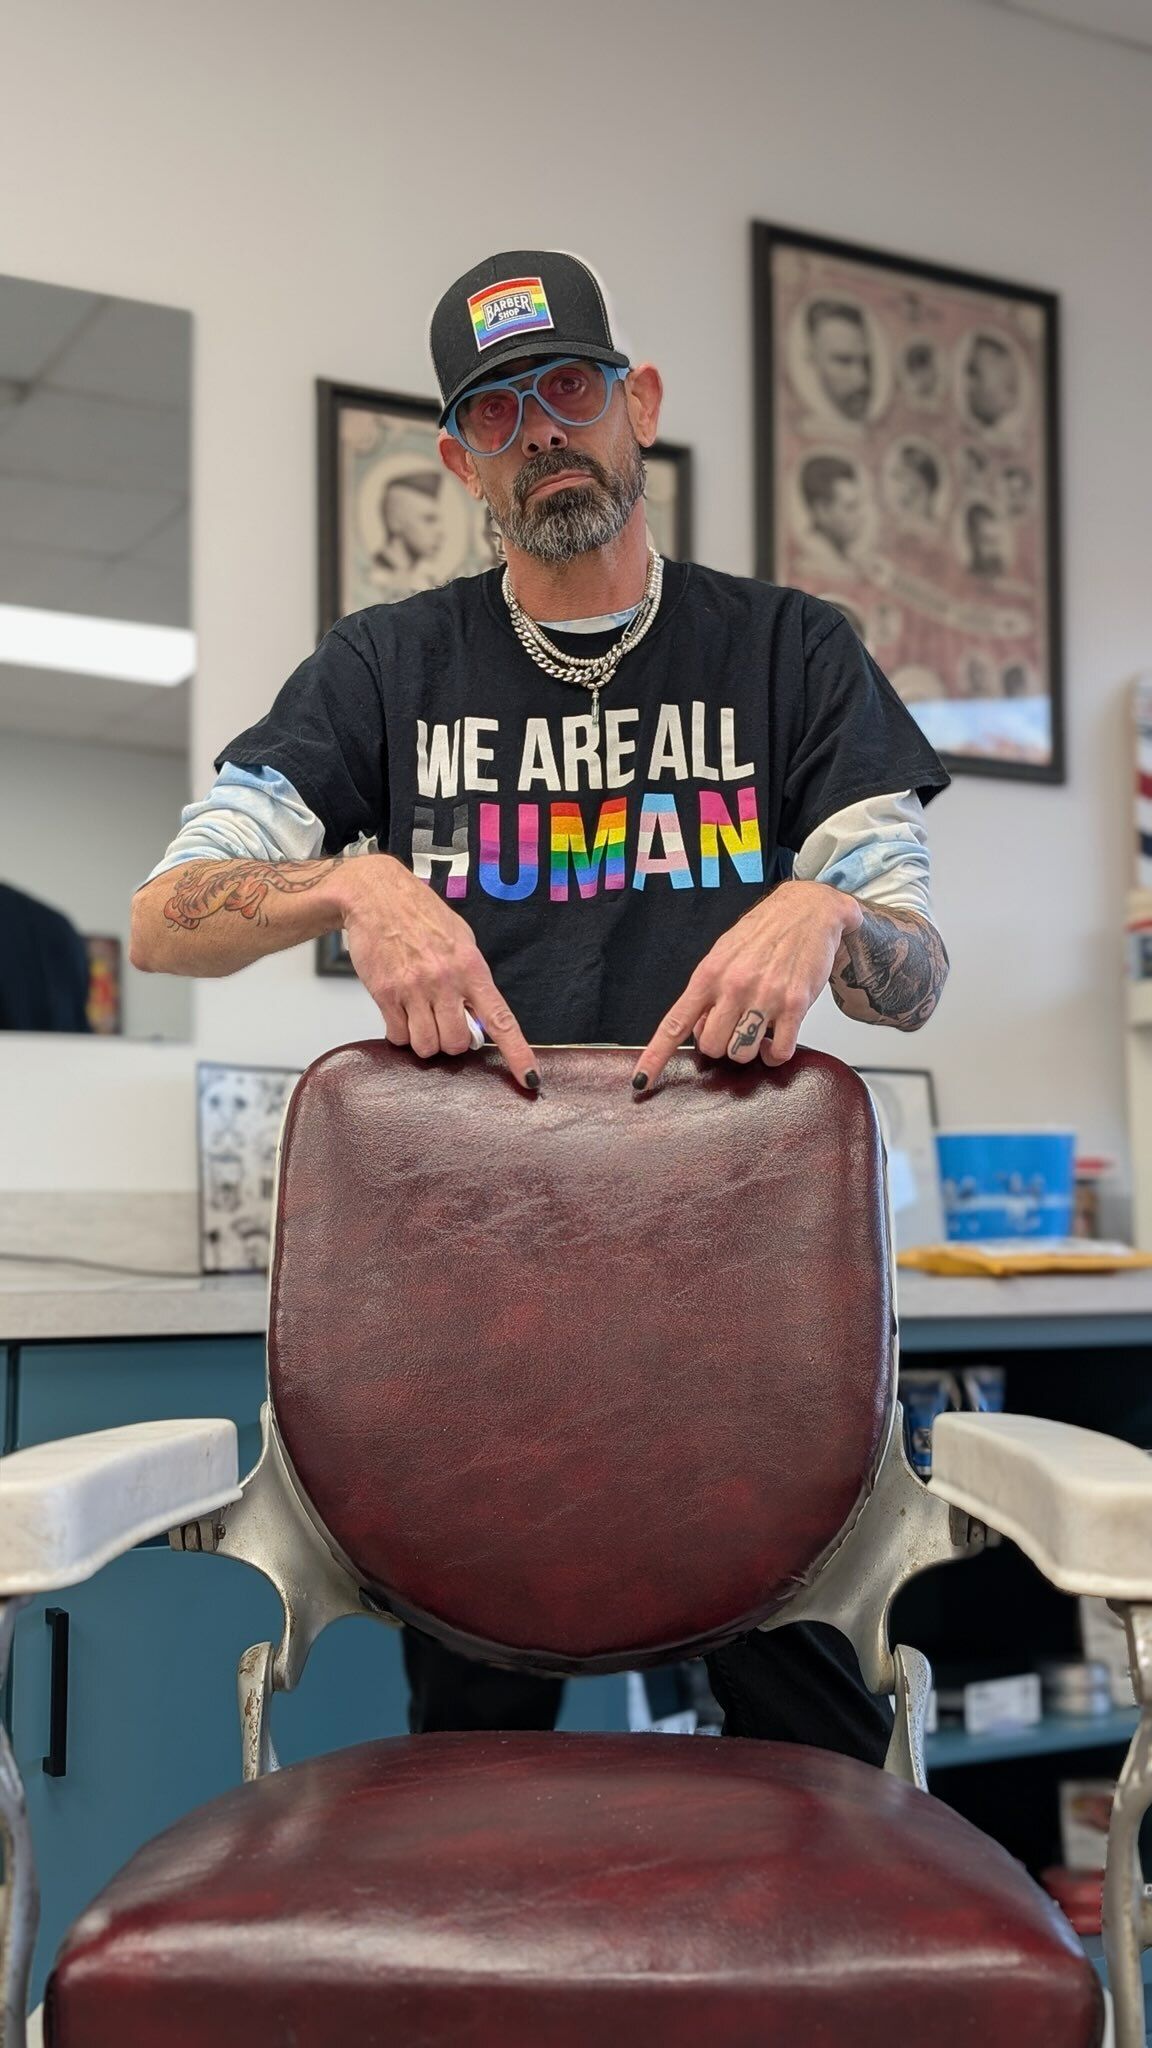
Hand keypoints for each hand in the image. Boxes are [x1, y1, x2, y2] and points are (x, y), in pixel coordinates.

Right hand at [337, 856, 539, 1088]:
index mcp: (471, 967)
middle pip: (457, 1044)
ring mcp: (414, 988)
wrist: (376, 896)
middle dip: (452, 1042)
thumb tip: (480, 1017)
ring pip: (426, 1045)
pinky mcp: (385, 993)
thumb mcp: (461, 940)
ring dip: (425, 1040)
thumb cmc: (421, 916)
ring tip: (420, 1016)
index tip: (531, 1080)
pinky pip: (398, 1036)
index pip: (501, 1020)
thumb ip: (473, 978)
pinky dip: (400, 1033)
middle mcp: (445, 980)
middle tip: (444, 1021)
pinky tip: (400, 1013)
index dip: (518, 1053)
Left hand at [632, 881, 863, 1093]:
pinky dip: (774, 1055)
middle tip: (732, 1027)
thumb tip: (697, 1029)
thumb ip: (707, 992)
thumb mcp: (722, 954)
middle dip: (720, 1045)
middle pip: (712, 1048)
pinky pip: (779, 1051)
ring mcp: (765, 996)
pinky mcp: (796, 1004)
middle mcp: (734, 986)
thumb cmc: (762, 932)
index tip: (640, 1081)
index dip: (654, 1057)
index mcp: (708, 974)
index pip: (675, 1023)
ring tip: (756, 1030)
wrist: (807, 910)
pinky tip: (774, 1039)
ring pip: (742, 1053)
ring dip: (747, 1050)